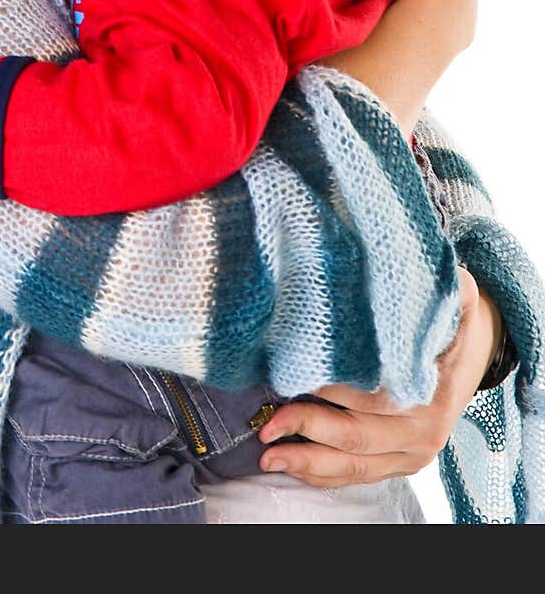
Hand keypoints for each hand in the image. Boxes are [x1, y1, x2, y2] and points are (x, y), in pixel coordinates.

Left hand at [256, 269, 500, 486]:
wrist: (475, 354)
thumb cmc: (450, 322)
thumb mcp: (456, 297)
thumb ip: (440, 287)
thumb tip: (419, 269)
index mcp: (435, 393)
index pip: (378, 398)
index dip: (336, 391)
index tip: (300, 377)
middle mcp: (424, 431)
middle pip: (358, 435)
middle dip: (309, 427)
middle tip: (269, 420)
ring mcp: (411, 453)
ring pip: (354, 464)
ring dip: (307, 461)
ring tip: (267, 452)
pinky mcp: (398, 464)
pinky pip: (357, 475)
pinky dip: (321, 474)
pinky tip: (289, 465)